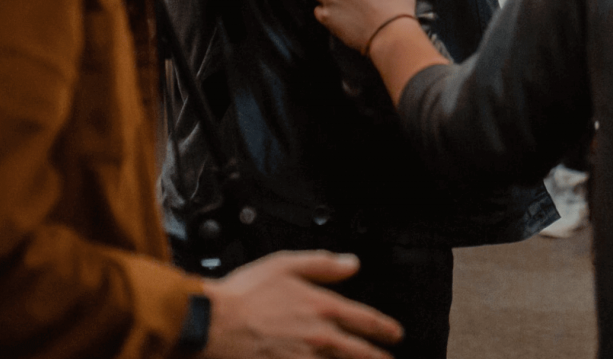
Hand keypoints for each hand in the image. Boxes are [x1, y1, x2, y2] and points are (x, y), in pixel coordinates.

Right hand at [204, 250, 401, 358]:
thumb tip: (351, 263)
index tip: (395, 333)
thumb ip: (323, 264)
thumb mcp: (287, 265)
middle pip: (359, 353)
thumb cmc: (247, 294)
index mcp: (322, 307)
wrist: (217, 323)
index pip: (364, 320)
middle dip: (378, 357)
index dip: (384, 328)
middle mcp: (320, 338)